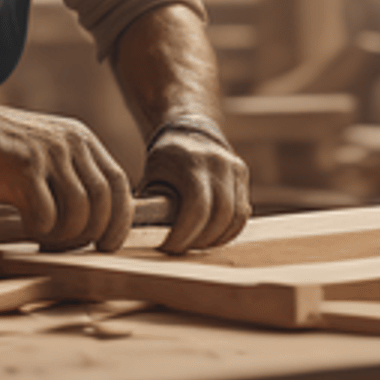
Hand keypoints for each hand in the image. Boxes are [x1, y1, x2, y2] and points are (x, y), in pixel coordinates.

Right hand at [0, 103, 133, 252]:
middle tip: (77, 249)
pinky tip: (27, 227)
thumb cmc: (2, 150)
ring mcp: (49, 154)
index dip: (120, 219)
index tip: (109, 244)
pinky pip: (46, 214)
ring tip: (48, 240)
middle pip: (103, 200)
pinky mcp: (25, 168)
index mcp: (82, 140)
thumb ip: (73, 175)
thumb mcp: (49, 151)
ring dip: (65, 236)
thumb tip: (98, 218)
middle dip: (94, 233)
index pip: (119, 183)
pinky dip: (41, 230)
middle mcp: (71, 144)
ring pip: (78, 211)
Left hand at [141, 128, 250, 254]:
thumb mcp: (152, 175)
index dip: (184, 235)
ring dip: (216, 239)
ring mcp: (233, 167)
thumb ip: (149, 203)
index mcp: (190, 162)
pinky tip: (211, 237)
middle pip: (220, 216)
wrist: (189, 130)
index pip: (196, 209)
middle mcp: (217, 163)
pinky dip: (228, 231)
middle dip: (200, 241)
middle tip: (182, 249)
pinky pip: (242, 212)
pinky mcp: (242, 174)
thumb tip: (137, 234)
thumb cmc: (164, 159)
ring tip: (196, 244)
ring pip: (236, 217)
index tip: (168, 247)